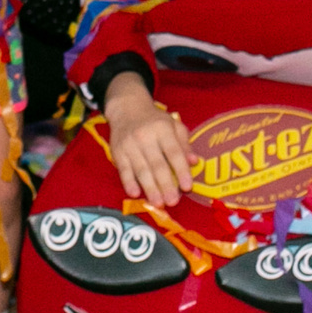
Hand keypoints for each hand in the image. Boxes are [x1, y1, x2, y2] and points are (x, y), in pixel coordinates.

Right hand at [103, 73, 192, 206]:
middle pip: (157, 164)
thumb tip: (194, 162)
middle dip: (165, 185)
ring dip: (150, 188)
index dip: (181, 170)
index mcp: (163, 129)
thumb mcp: (174, 126)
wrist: (127, 109)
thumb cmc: (155, 121)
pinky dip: (128, 182)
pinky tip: (135, 193)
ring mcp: (130, 145)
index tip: (188, 187)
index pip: (174, 152)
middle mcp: (145, 137)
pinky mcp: (117, 152)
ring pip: (141, 170)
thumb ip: (185, 144)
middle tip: (173, 201)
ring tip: (158, 203)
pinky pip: (123, 170)